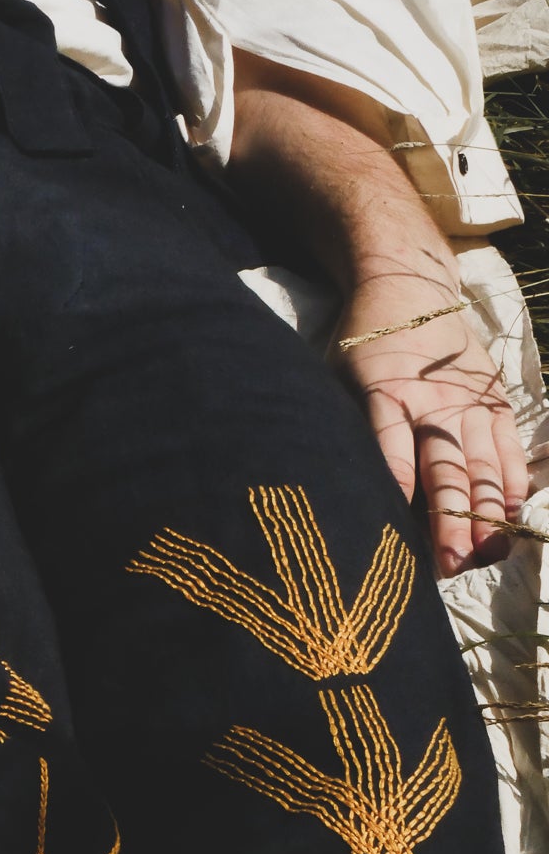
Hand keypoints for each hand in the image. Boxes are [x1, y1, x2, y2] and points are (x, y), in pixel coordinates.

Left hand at [331, 276, 528, 575]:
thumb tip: (342, 480)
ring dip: (486, 513)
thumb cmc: (362, 344)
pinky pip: (508, 450)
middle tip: (453, 563)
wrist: (410, 290)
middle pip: (445, 468)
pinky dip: (512, 485)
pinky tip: (513, 517)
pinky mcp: (494, 403)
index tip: (398, 525)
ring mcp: (470, 403)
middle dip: (451, 519)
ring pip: (482, 466)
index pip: (391, 445)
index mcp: (385, 393)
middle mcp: (433, 402)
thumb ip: (350, 423)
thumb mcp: (339, 376)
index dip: (398, 482)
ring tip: (488, 553)